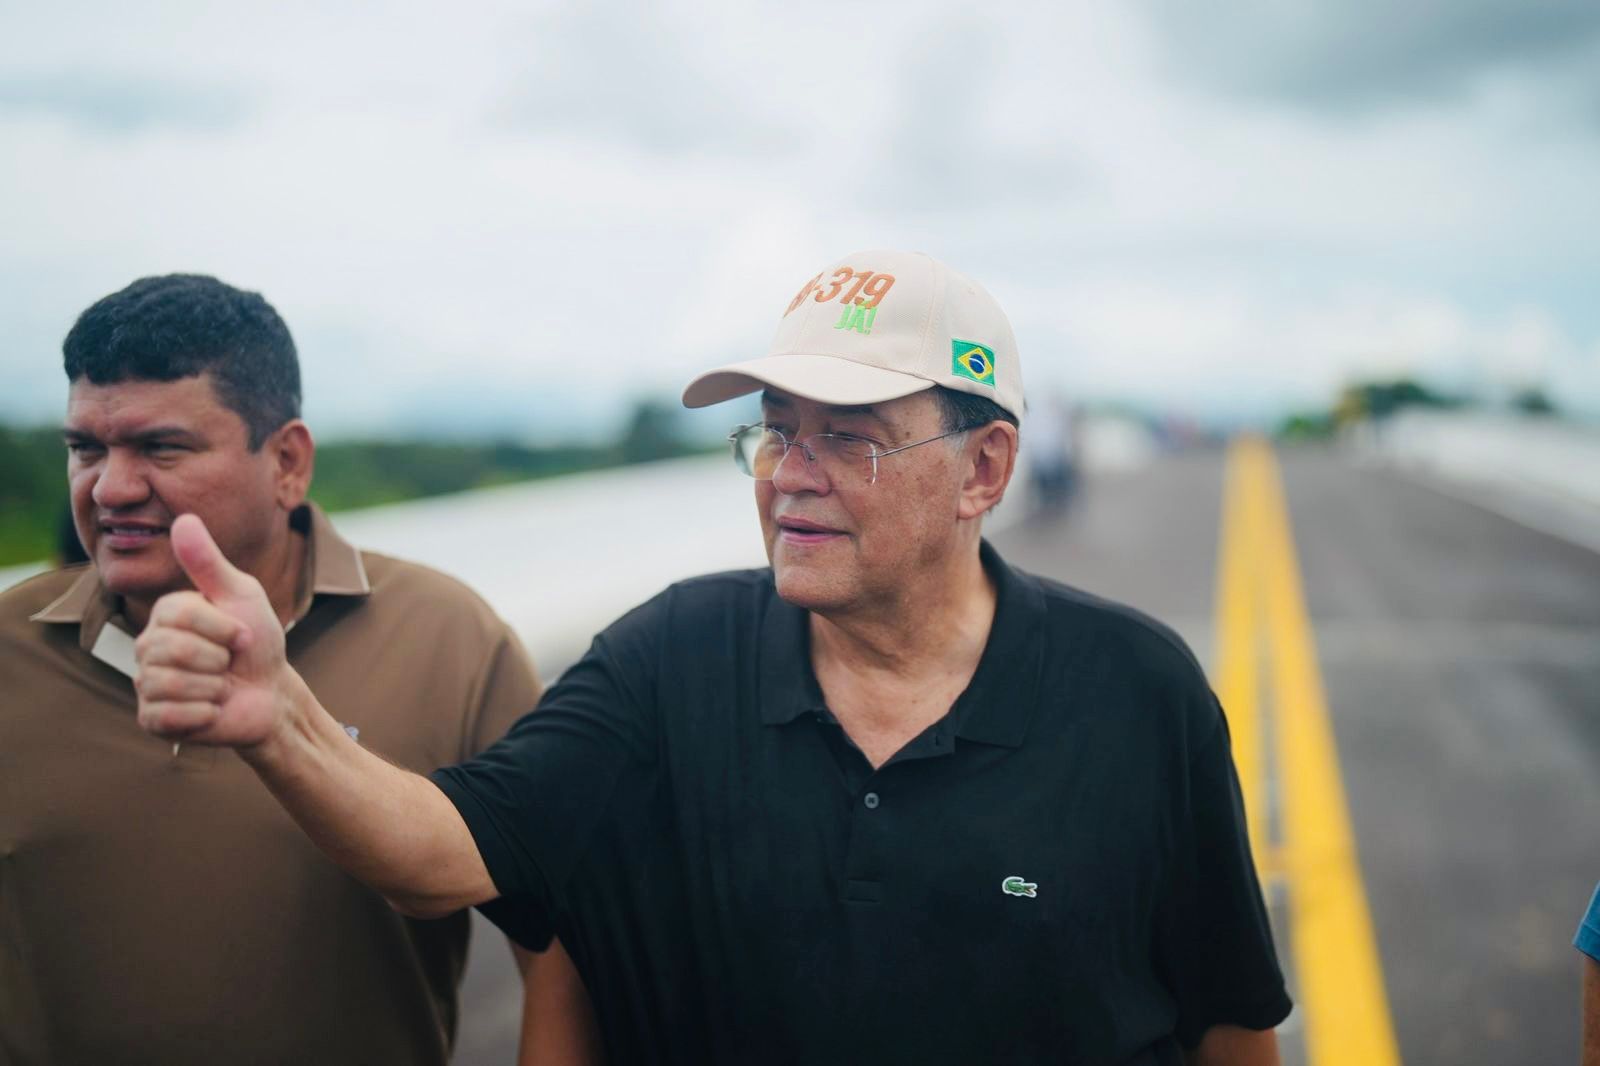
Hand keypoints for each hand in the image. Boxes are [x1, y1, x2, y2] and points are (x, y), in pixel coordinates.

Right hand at [134, 513, 291, 746]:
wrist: (270, 693)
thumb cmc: (257, 643)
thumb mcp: (242, 596)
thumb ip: (209, 563)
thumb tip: (184, 519)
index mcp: (166, 615)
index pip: (179, 614)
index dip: (223, 627)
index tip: (243, 634)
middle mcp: (147, 647)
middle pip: (171, 649)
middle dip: (218, 658)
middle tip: (230, 663)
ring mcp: (147, 684)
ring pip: (170, 683)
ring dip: (213, 687)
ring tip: (222, 685)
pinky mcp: (152, 719)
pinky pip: (168, 715)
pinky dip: (204, 714)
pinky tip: (212, 709)